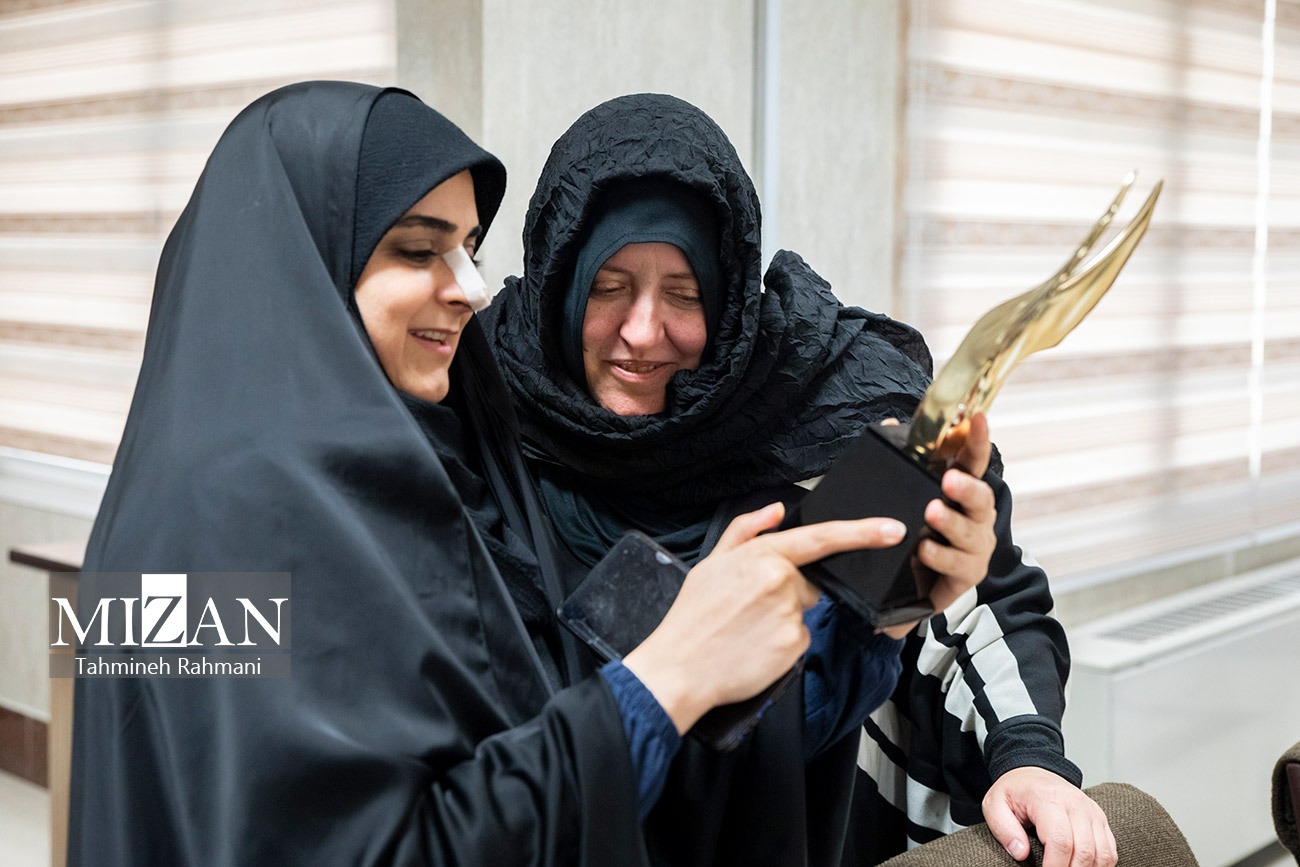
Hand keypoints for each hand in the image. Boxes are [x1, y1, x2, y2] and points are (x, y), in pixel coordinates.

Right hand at [623, 503, 906, 733]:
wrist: (679, 667)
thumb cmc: (692, 616)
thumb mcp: (711, 562)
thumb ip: (746, 530)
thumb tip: (777, 509)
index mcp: (762, 556)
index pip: (821, 538)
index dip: (862, 532)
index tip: (894, 529)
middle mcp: (780, 582)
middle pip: (807, 582)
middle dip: (787, 592)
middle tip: (748, 609)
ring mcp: (789, 615)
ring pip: (802, 612)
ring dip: (781, 619)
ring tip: (745, 630)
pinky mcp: (794, 645)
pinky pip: (799, 639)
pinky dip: (782, 644)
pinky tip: (754, 648)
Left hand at [918, 412, 996, 612]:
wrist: (911, 587)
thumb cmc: (914, 533)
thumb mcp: (904, 496)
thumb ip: (900, 461)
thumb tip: (889, 424)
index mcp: (963, 493)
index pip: (973, 462)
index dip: (977, 441)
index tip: (977, 419)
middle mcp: (975, 518)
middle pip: (981, 499)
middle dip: (967, 488)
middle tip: (949, 480)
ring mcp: (974, 548)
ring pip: (970, 533)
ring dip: (951, 523)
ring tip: (931, 514)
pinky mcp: (965, 576)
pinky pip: (957, 566)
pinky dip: (940, 556)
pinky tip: (923, 549)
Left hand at [983, 767, 1116, 866]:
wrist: (1032, 772)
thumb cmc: (1014, 791)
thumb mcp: (995, 804)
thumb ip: (1004, 829)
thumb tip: (1021, 853)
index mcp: (1048, 799)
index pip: (1060, 840)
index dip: (1055, 866)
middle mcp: (1075, 803)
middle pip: (1085, 851)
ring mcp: (1091, 811)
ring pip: (1103, 854)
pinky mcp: (1100, 819)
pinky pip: (1110, 851)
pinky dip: (1100, 866)